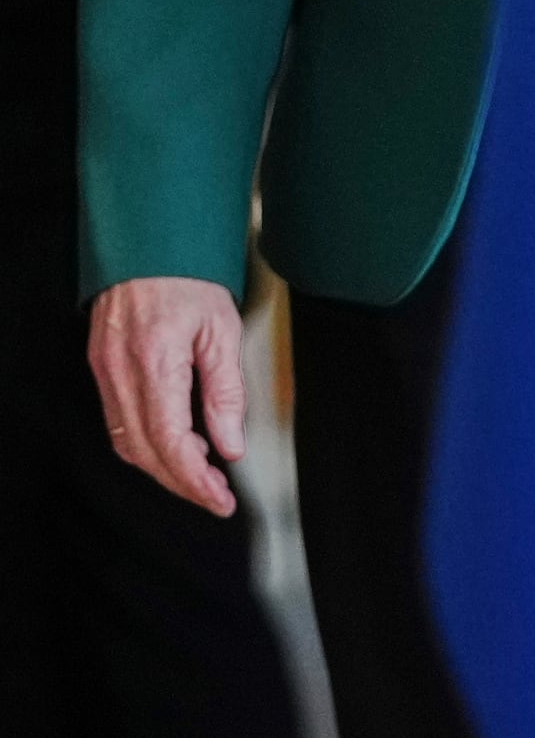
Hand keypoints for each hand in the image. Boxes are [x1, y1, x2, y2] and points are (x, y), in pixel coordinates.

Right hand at [88, 276, 245, 515]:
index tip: (220, 498)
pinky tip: (172, 442)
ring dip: (162, 466)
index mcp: (155, 362)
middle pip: (145, 452)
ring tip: (201, 472)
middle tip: (215, 494)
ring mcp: (106, 370)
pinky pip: (118, 421)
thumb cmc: (188, 274)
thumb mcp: (222, 329)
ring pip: (127, 442)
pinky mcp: (101, 366)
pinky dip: (144, 442)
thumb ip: (226, 391)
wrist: (150, 239)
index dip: (195, 480)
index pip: (170, 442)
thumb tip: (230, 444)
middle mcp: (121, 371)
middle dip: (181, 482)